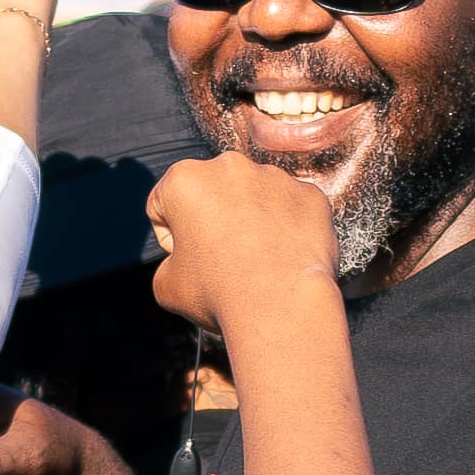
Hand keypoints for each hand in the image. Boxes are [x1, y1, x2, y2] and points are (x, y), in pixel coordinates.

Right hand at [141, 158, 336, 336]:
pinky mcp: (310, 195)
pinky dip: (286, 229)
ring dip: (251, 221)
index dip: (172, 239)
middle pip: (212, 193)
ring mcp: (276, 177)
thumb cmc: (218, 294)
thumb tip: (184, 262)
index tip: (187, 262)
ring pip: (255, 197)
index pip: (165, 205)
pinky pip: (292, 209)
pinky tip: (283, 258)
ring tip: (256, 263)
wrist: (280, 307)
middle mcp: (230, 167)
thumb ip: (169, 261)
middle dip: (214, 221)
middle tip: (222, 262)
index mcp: (185, 179)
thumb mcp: (165, 285)